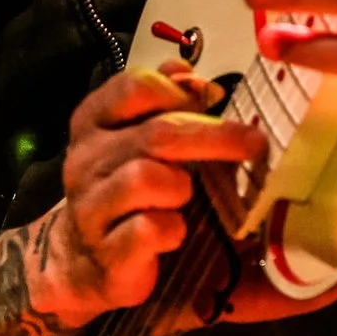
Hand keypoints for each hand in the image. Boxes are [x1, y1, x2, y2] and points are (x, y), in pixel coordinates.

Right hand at [0, 65, 257, 335]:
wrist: (83, 261)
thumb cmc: (121, 191)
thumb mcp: (134, 140)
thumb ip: (160, 104)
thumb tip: (188, 74)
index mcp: (93, 123)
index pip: (134, 87)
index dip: (179, 92)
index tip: (212, 100)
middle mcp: (87, 160)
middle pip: (156, 133)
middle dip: (213, 136)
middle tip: (253, 143)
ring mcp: (92, 207)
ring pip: (146, 178)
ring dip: (180, 185)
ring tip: (185, 196)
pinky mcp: (107, 252)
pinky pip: (147, 230)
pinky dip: (171, 229)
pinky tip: (174, 232)